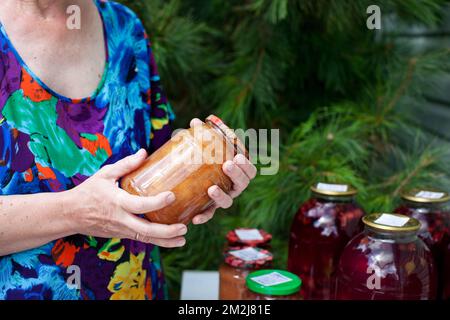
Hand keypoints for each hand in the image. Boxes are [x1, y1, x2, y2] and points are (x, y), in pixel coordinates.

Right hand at [67, 149, 186, 246]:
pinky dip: (156, 240)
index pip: (140, 205)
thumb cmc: (88, 191)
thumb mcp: (104, 174)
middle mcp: (120, 219)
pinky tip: (170, 239)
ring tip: (182, 239)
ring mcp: (121, 230)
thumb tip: (144, 152)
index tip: (172, 196)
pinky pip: (141, 238)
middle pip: (146, 230)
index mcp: (117, 202)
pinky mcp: (121, 234)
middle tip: (184, 227)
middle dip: (166, 232)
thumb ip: (125, 164)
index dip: (157, 202)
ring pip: (145, 239)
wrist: (69, 214)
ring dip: (165, 241)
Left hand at [188, 118, 256, 224]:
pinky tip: (195, 218)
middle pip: (243, 184)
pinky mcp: (209, 210)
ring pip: (228, 202)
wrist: (191, 182)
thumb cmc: (205, 162)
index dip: (246, 165)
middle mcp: (233, 187)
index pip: (250, 170)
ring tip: (211, 188)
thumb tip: (195, 121)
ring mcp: (222, 199)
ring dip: (221, 195)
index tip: (237, 156)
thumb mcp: (203, 149)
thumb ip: (201, 137)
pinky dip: (204, 217)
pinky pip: (209, 215)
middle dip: (237, 174)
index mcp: (237, 172)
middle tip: (227, 164)